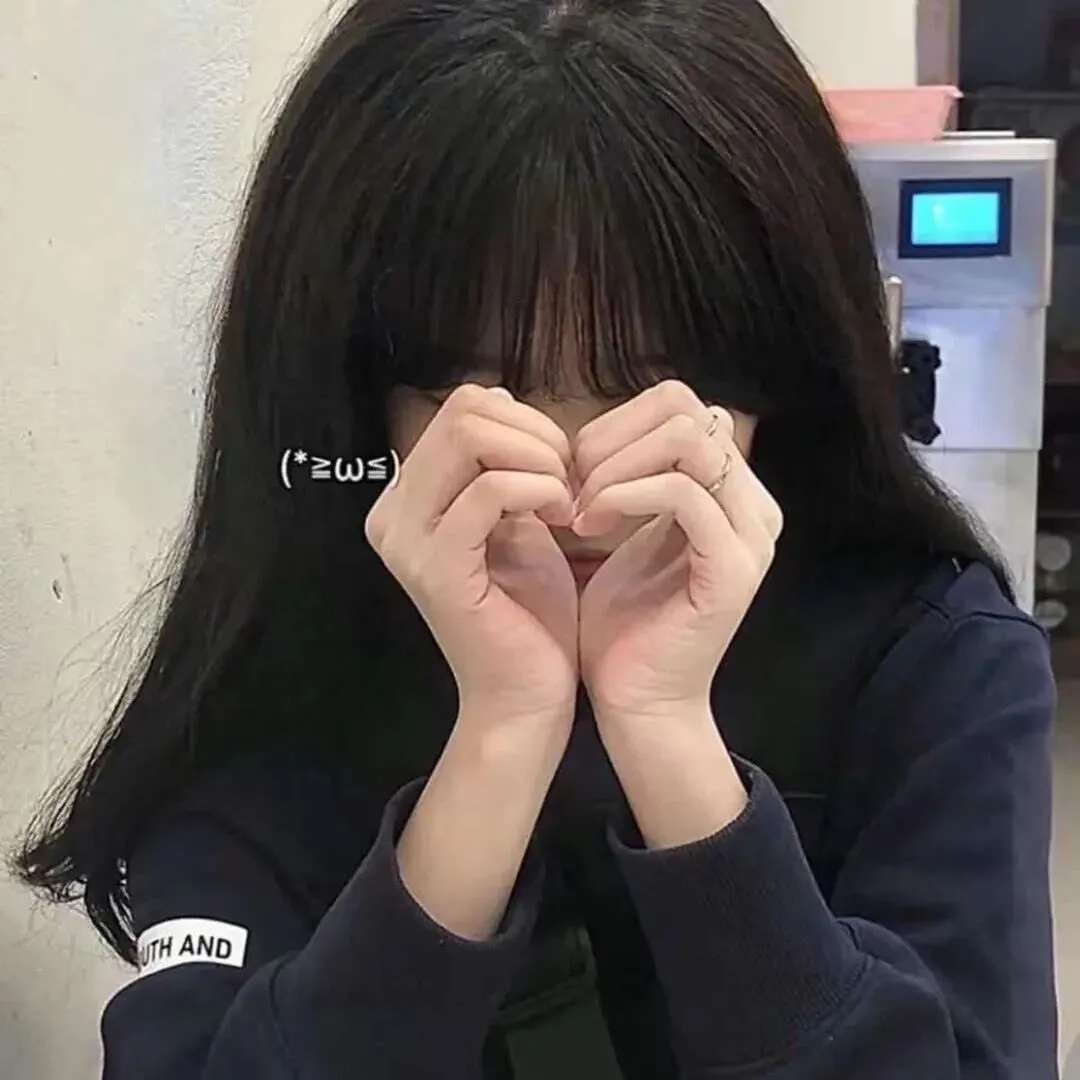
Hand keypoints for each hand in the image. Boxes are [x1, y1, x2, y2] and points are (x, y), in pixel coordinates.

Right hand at [365, 384, 579, 732]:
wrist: (526, 697)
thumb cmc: (528, 613)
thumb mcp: (512, 521)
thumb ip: (500, 465)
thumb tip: (499, 399)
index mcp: (406, 500)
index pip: (460, 409)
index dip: (523, 422)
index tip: (560, 468)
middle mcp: (391, 514)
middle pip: (463, 411)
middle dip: (534, 433)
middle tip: (570, 479)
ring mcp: (406, 540)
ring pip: (471, 436)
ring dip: (539, 458)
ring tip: (568, 499)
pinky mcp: (436, 568)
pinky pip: (490, 489)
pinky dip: (540, 489)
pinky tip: (565, 518)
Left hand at [570, 380, 783, 724]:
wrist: (636, 702)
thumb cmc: (624, 622)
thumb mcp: (629, 531)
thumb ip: (638, 478)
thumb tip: (630, 425)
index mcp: (730, 492)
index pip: (681, 404)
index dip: (617, 421)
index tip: (574, 468)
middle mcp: (752, 505)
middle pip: (687, 409)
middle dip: (613, 436)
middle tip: (573, 482)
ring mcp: (750, 536)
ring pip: (690, 441)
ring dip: (618, 465)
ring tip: (582, 505)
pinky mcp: (733, 569)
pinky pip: (683, 494)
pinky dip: (626, 495)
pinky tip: (591, 523)